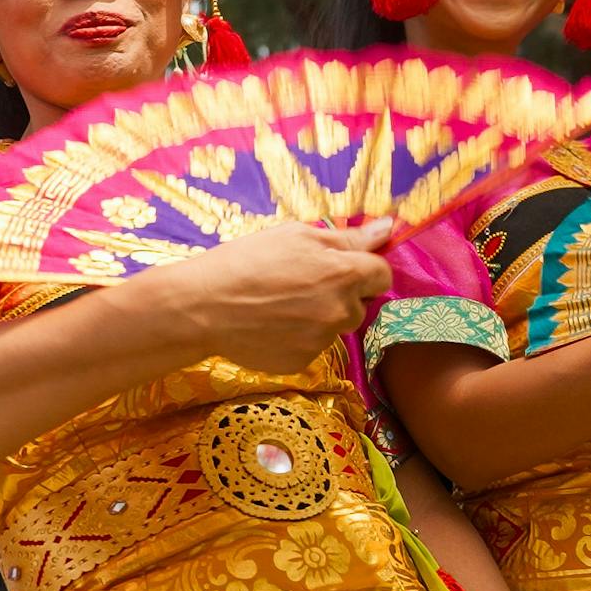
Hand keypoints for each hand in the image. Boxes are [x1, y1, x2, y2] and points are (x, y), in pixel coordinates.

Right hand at [144, 219, 393, 373]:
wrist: (202, 306)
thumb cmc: (247, 261)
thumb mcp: (296, 236)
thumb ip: (348, 237)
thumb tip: (388, 228)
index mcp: (344, 274)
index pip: (382, 275)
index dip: (366, 269)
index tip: (343, 267)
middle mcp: (341, 311)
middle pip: (360, 304)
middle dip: (342, 295)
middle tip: (302, 285)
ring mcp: (322, 341)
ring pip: (335, 327)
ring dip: (320, 317)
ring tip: (280, 305)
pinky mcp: (302, 362)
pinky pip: (312, 347)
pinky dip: (298, 338)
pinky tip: (270, 326)